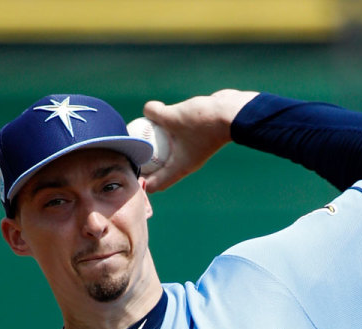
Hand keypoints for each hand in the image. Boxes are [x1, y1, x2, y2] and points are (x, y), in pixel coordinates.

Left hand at [139, 89, 259, 193]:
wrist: (232, 113)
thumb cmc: (203, 121)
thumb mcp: (172, 116)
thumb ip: (155, 113)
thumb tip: (145, 110)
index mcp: (179, 167)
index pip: (156, 185)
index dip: (141, 183)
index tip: (129, 173)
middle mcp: (186, 162)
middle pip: (160, 172)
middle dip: (145, 166)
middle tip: (130, 154)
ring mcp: (192, 151)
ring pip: (169, 155)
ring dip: (157, 149)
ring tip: (142, 137)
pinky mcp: (197, 137)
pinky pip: (178, 140)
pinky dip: (168, 135)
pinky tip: (161, 120)